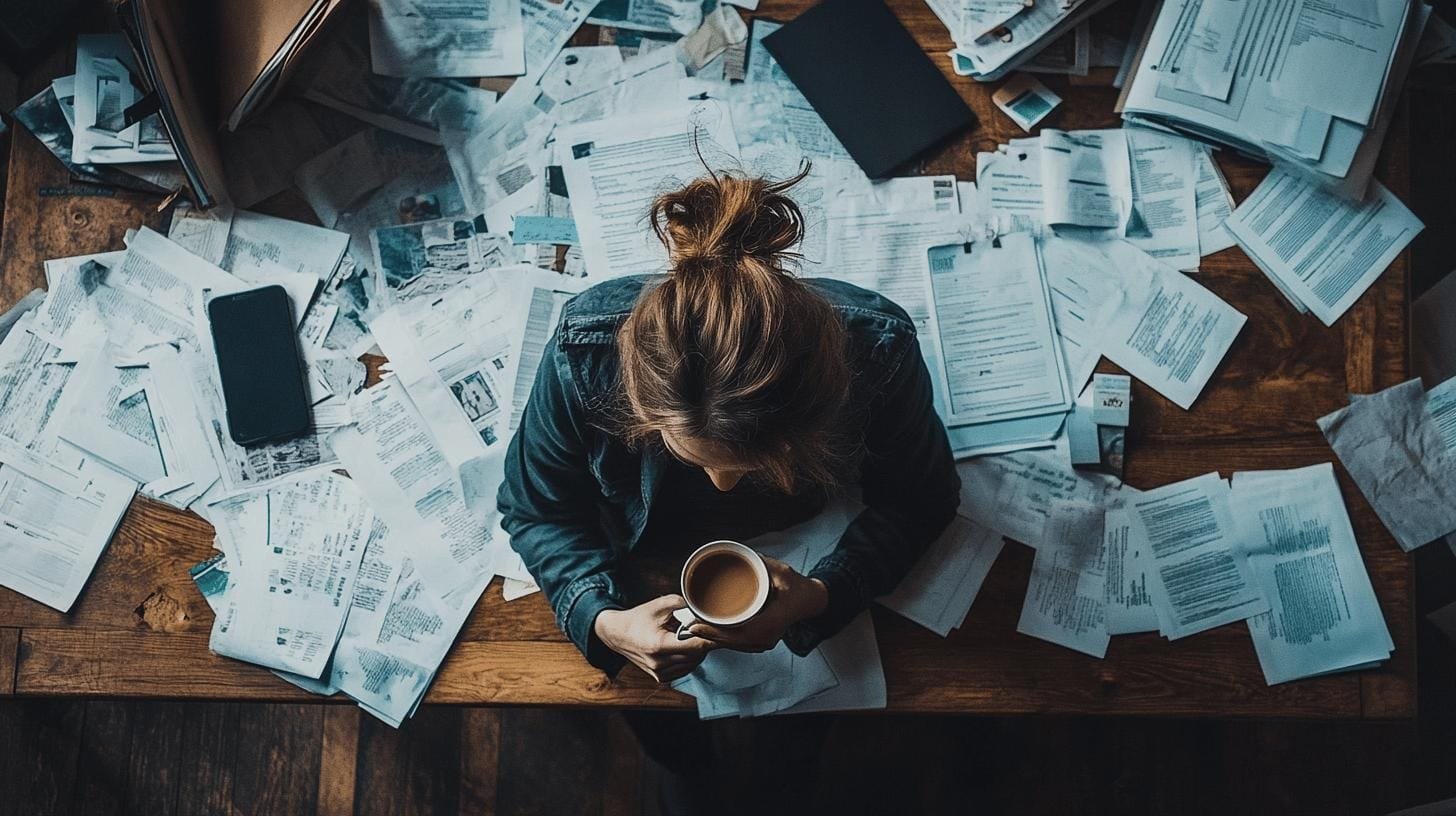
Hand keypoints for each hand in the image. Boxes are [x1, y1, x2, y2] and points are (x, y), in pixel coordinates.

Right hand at [593, 595, 715, 682]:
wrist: (618, 634)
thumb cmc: (639, 618)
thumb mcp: (661, 604)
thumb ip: (685, 605)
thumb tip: (705, 612)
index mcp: (658, 645)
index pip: (696, 646)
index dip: (710, 637)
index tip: (719, 630)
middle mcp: (659, 663)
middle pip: (696, 655)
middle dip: (703, 641)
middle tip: (703, 628)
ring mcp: (659, 673)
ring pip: (693, 664)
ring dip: (696, 651)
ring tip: (687, 636)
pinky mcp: (661, 678)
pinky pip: (685, 669)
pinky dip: (689, 659)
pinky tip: (682, 647)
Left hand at [685, 556, 827, 652]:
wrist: (810, 600)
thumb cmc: (796, 586)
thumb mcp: (780, 571)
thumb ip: (759, 563)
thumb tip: (735, 554)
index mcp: (773, 621)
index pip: (740, 632)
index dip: (716, 632)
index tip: (697, 624)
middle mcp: (769, 636)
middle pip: (733, 642)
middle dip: (709, 635)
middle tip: (689, 624)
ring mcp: (766, 641)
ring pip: (734, 645)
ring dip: (714, 638)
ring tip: (694, 627)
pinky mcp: (762, 641)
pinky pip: (739, 644)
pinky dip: (723, 639)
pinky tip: (710, 632)